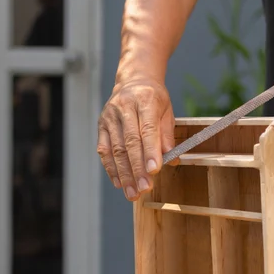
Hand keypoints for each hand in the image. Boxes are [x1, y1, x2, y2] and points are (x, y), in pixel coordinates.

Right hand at [97, 78, 174, 200]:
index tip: (155, 171)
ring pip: (116, 149)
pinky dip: (112, 169)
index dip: (151, 151)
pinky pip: (104, 150)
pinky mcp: (101, 125)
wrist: (133, 81)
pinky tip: (119, 183)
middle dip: (137, 168)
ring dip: (125, 174)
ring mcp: (110, 116)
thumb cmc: (153, 99)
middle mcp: (124, 107)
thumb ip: (167, 135)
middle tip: (145, 188)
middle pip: (130, 142)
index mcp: (145, 100)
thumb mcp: (167, 111)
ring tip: (133, 192)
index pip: (147, 129)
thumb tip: (172, 159)